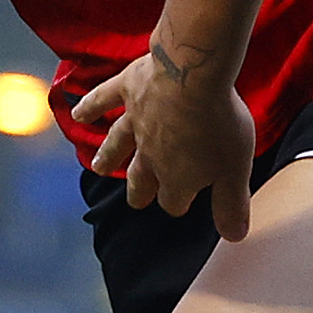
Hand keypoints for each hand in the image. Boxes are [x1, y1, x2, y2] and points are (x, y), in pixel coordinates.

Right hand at [71, 45, 258, 238]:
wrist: (193, 76)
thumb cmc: (217, 123)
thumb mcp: (234, 170)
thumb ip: (231, 204)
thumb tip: (234, 237)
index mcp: (176, 176)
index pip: (173, 201)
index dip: (179, 203)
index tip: (184, 203)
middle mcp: (150, 154)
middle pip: (141, 179)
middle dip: (140, 191)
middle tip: (137, 201)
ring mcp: (136, 121)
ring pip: (118, 143)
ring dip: (109, 156)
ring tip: (99, 169)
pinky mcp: (129, 89)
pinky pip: (104, 99)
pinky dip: (90, 107)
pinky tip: (77, 114)